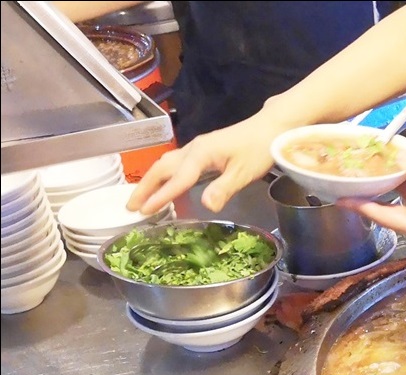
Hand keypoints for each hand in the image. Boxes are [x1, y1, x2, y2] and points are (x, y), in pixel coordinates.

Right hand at [126, 116, 282, 215]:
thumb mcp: (245, 172)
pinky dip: (164, 176)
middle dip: (145, 187)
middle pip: (162, 168)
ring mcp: (197, 149)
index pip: (177, 178)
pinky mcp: (202, 151)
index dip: (161, 196)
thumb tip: (207, 205)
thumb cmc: (259, 148)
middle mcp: (194, 149)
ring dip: (151, 181)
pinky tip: (164, 186)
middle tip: (130, 206)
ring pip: (166, 164)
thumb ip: (224, 188)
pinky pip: (176, 164)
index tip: (145, 210)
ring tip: (140, 199)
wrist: (270, 128)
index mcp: (202, 154)